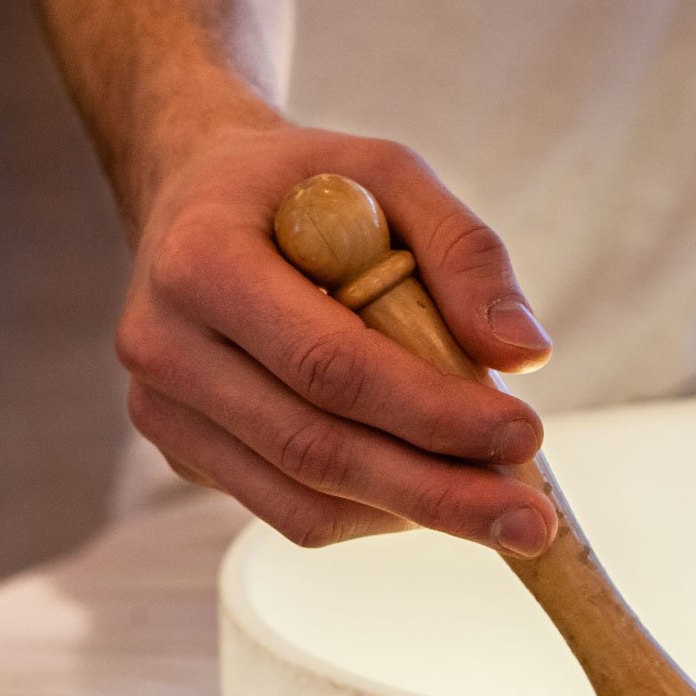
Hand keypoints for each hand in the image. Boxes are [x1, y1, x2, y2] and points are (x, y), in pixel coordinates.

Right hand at [115, 122, 559, 554]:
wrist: (200, 198)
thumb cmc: (307, 186)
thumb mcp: (390, 175)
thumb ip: (464, 252)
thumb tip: (525, 353)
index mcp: (202, 261)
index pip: (329, 364)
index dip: (431, 411)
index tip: (524, 434)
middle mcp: (163, 345)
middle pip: (316, 449)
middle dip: (439, 492)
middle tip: (531, 520)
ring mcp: (164, 411)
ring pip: (303, 500)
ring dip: (413, 513)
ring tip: (499, 510)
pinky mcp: (184, 453)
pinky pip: (290, 510)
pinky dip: (374, 513)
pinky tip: (430, 490)